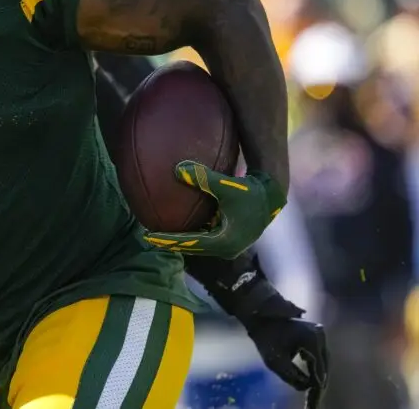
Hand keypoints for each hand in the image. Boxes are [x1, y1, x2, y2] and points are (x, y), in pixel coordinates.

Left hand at [143, 160, 286, 258]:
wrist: (272, 195)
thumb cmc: (251, 191)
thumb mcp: (227, 185)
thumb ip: (203, 178)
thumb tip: (177, 169)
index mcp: (224, 241)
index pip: (189, 243)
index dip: (167, 240)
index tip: (148, 236)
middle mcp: (226, 248)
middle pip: (191, 248)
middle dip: (170, 243)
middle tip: (147, 237)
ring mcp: (228, 246)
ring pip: (198, 245)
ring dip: (180, 241)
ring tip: (158, 234)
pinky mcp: (230, 239)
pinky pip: (204, 239)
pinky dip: (190, 234)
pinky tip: (177, 225)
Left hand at [246, 316, 328, 408]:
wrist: (260, 316)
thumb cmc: (265, 337)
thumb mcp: (275, 361)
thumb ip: (291, 377)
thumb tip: (306, 387)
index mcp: (312, 339)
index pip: (319, 369)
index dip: (316, 385)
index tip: (314, 399)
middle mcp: (320, 334)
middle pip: (324, 365)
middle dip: (319, 381)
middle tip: (315, 399)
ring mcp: (319, 332)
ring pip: (323, 360)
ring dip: (318, 374)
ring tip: (314, 392)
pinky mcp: (316, 333)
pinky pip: (318, 353)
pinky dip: (315, 365)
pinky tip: (312, 377)